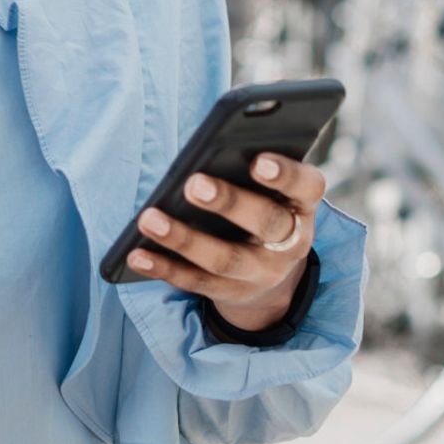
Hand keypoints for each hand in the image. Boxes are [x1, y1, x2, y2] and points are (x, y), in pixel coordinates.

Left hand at [123, 153, 323, 334]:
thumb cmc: (263, 207)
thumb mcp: (271, 192)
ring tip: (149, 218)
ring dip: (184, 239)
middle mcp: (290, 243)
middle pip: (266, 223)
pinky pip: (195, 282)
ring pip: (225, 258)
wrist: (273, 276)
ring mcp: (261, 273)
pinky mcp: (231, 293)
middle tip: (193, 183)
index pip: (307, 187)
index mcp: (301, 205)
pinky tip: (136, 254)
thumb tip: (207, 150)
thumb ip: (249, 169)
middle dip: (229, 202)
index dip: (285, 175)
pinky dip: (164, 268)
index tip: (258, 160)